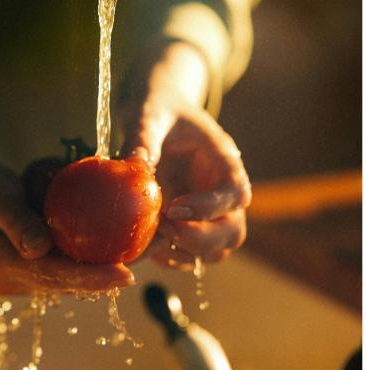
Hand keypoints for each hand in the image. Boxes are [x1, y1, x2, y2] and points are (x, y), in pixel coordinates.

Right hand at [0, 127, 133, 293]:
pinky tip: (120, 239)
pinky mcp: (29, 265)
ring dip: (104, 264)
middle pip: (69, 282)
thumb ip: (15, 219)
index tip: (127, 275)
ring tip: (146, 247)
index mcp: (2, 266)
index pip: (54, 277)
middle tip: (150, 256)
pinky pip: (65, 263)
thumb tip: (41, 249)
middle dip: (108, 274)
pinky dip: (90, 253)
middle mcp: (13, 279)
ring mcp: (21, 275)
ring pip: (70, 275)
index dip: (92, 278)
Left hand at [120, 41, 250, 269]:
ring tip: (151, 242)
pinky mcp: (190, 227)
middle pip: (233, 232)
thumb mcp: (151, 115)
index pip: (235, 194)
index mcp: (224, 162)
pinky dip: (172, 259)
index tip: (173, 209)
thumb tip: (134, 165)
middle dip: (200, 239)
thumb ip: (145, 137)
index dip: (209, 208)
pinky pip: (192, 256)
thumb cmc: (159, 110)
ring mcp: (209, 215)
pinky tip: (146, 248)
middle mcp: (222, 193)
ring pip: (216, 251)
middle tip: (162, 228)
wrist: (156, 116)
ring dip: (186, 253)